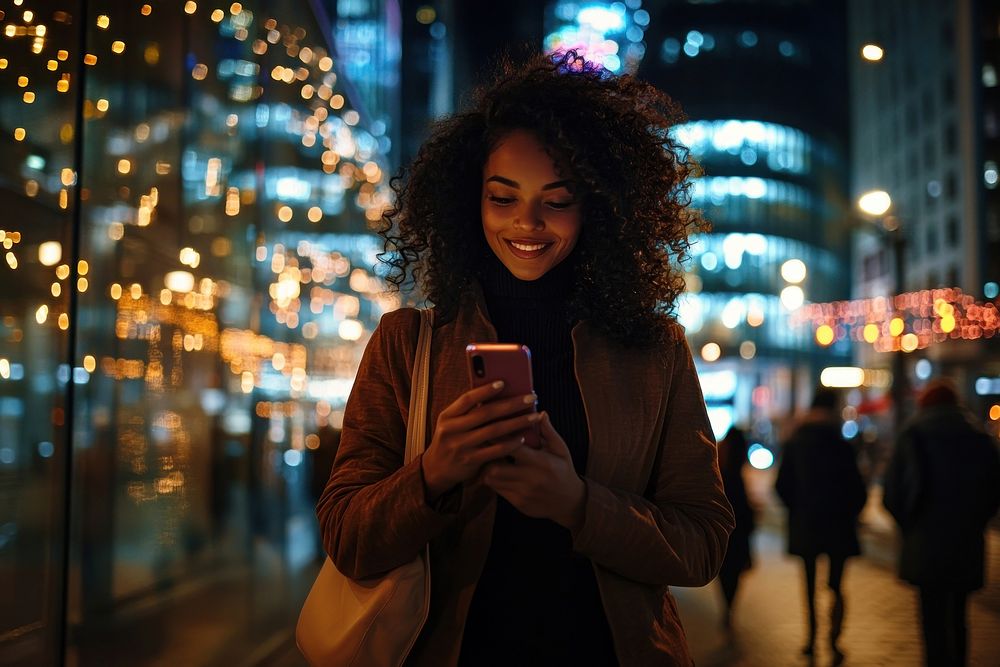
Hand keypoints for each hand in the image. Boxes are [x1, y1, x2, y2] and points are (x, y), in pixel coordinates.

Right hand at [421, 381, 541, 500]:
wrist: (436, 469)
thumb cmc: (451, 440)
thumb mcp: (452, 423)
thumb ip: (468, 412)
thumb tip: (498, 394)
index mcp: (447, 416)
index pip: (467, 399)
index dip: (485, 390)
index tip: (503, 382)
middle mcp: (452, 430)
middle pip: (485, 413)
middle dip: (511, 404)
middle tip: (531, 397)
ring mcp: (461, 446)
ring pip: (494, 431)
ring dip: (517, 422)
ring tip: (534, 416)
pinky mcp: (470, 461)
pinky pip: (495, 450)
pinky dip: (510, 443)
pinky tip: (523, 438)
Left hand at [480, 411, 585, 531]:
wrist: (569, 502)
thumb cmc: (564, 470)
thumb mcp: (560, 449)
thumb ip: (548, 431)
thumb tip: (540, 412)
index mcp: (541, 462)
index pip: (513, 449)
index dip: (498, 438)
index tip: (489, 428)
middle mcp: (530, 479)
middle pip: (495, 467)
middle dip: (486, 455)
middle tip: (482, 444)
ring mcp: (522, 493)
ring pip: (492, 480)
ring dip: (486, 467)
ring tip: (487, 456)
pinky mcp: (517, 502)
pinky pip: (496, 490)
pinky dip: (492, 478)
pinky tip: (493, 469)